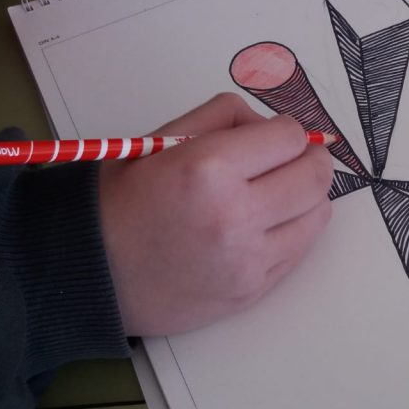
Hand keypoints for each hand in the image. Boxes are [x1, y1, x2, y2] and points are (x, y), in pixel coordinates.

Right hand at [98, 93, 332, 335]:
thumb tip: (271, 125)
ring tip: (279, 192)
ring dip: (307, 197)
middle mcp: (233, 216)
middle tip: (293, 159)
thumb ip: (224, 118)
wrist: (91, 273)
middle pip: (315, 175)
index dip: (285, 132)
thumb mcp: (163, 139)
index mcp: (208, 169)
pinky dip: (293, 231)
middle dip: (309, 159)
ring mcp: (246, 259)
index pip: (290, 137)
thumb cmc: (122, 202)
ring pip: (317, 214)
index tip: (274, 137)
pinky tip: (266, 224)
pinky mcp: (251, 290)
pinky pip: (300, 250)